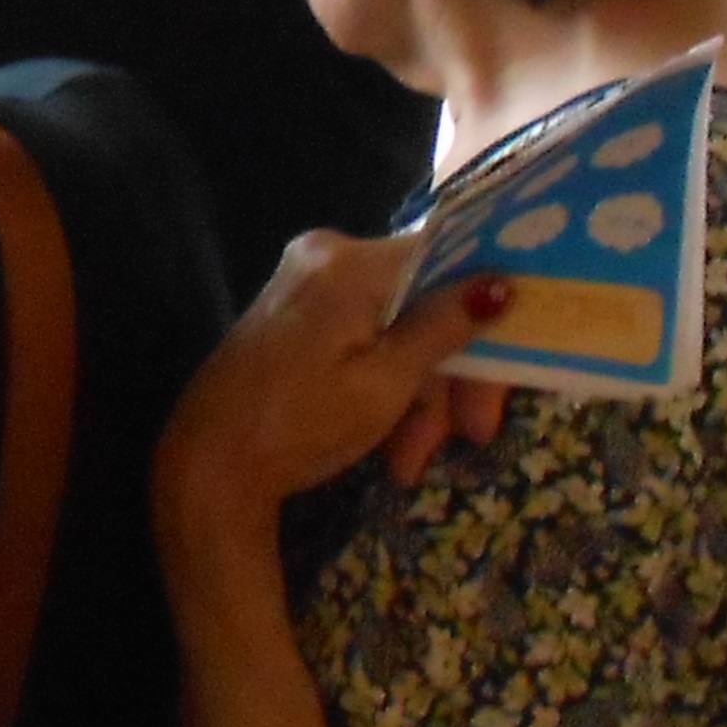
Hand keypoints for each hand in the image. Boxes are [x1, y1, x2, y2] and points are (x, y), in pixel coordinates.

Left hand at [154, 233, 507, 533]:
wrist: (208, 469)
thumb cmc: (298, 425)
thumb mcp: (384, 385)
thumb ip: (443, 330)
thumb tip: (500, 283)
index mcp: (348, 263)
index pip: (448, 258)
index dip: (488, 308)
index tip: (519, 357)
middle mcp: (327, 257)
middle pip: (425, 301)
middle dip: (451, 376)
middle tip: (474, 435)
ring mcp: (308, 285)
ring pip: (398, 329)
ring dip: (419, 397)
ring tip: (414, 463)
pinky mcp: (298, 318)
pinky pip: (366, 339)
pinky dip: (386, 388)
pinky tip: (393, 446)